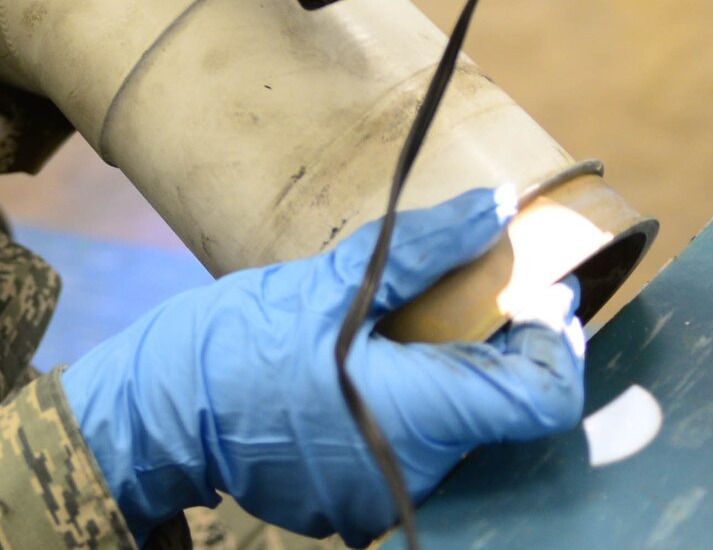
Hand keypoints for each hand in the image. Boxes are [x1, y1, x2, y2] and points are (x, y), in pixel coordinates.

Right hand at [58, 188, 585, 545]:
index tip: (539, 293)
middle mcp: (414, 474)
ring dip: (451, 381)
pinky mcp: (356, 506)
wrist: (158, 413)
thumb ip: (424, 249)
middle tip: (467, 297)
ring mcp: (384, 499)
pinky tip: (364, 373)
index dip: (554, 342)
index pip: (542, 397)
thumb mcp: (333, 281)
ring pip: (458, 433)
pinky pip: (411, 454)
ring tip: (401, 333)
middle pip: (501, 414)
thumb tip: (495, 207)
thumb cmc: (239, 342)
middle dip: (497, 352)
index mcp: (418, 416)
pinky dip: (407, 411)